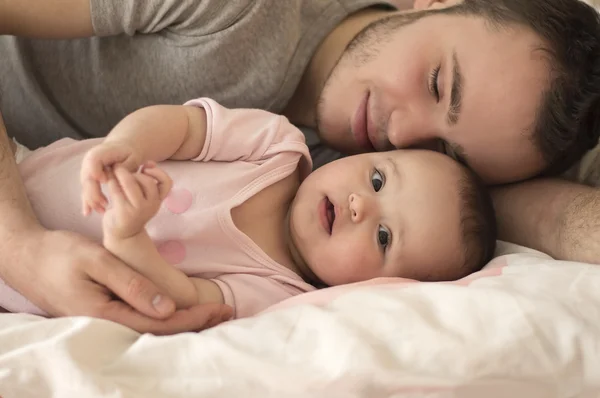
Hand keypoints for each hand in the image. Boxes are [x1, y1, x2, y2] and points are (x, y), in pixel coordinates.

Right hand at [6, 228, 231, 333]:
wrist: (27, 258)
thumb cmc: (59, 254)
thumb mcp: (97, 261)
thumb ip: (131, 285)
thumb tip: (167, 309)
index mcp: (105, 316)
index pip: (160, 324)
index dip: (193, 319)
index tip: (220, 310)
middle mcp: (106, 326)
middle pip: (159, 333)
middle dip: (195, 324)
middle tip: (227, 314)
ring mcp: (104, 323)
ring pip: (151, 330)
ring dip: (183, 322)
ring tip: (212, 314)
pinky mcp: (103, 315)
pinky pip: (139, 322)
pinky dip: (165, 318)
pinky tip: (180, 312)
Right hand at [80, 141, 141, 214]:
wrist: (123, 149)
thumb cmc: (130, 153)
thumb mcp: (132, 157)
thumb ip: (125, 166)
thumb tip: (116, 175)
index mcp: (100, 152)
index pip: (93, 161)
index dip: (97, 171)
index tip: (105, 181)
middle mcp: (89, 162)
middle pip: (87, 177)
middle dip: (94, 192)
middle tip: (105, 203)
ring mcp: (87, 171)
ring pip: (85, 187)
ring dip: (92, 200)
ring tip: (102, 210)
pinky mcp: (89, 180)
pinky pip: (86, 191)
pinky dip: (88, 202)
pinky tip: (88, 213)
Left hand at [103, 163, 171, 239]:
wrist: (123, 235)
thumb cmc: (133, 211)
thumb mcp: (145, 199)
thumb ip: (147, 183)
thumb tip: (148, 163)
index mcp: (158, 201)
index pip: (167, 182)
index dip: (158, 171)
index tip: (145, 167)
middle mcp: (151, 206)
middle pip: (147, 181)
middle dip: (134, 172)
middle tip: (123, 169)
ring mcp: (138, 210)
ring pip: (131, 184)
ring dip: (121, 174)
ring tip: (113, 171)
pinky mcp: (124, 213)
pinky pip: (117, 191)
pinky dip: (112, 183)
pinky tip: (108, 181)